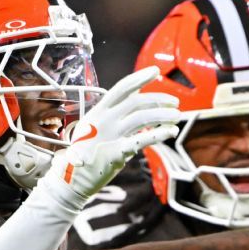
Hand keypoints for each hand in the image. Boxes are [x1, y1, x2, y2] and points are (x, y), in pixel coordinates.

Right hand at [37, 67, 179, 214]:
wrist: (71, 178)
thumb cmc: (87, 150)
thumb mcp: (95, 125)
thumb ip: (115, 111)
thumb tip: (137, 93)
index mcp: (99, 111)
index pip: (121, 88)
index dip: (139, 78)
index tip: (155, 71)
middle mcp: (104, 120)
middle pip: (136, 102)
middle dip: (158, 99)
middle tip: (175, 102)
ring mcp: (110, 136)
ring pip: (142, 118)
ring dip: (163, 114)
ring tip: (177, 116)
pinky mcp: (117, 153)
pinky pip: (143, 140)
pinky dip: (160, 134)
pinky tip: (172, 131)